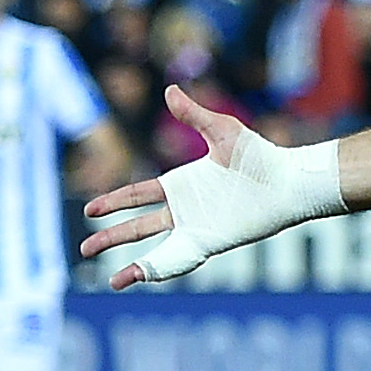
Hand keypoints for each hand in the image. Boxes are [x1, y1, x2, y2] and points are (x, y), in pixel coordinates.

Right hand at [79, 86, 341, 288]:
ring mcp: (196, 229)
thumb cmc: (259, 156)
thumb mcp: (221, 131)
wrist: (287, 182)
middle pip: (138, 228)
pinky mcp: (210, 243)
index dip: (114, 202)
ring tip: (111, 280)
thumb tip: (169, 90)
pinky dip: (159, 270)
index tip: (90, 210)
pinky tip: (139, 278)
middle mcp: (185, 210)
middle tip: (84, 249)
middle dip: (111, 238)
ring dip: (133, 265)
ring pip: (156, 251)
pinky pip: (179, 261)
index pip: (137, 195)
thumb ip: (193, 115)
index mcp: (181, 185)